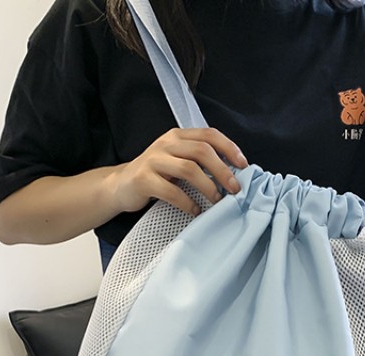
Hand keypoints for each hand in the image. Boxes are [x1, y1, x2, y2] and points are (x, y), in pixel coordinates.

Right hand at [112, 128, 247, 216]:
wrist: (121, 186)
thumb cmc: (155, 175)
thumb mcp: (177, 160)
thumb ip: (198, 160)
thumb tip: (232, 172)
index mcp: (178, 136)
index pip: (209, 135)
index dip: (229, 148)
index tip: (244, 165)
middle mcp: (166, 144)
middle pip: (202, 151)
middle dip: (223, 171)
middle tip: (235, 189)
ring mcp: (153, 160)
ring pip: (189, 169)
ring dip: (208, 187)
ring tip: (218, 201)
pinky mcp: (144, 180)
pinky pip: (171, 191)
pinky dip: (187, 203)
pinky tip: (195, 211)